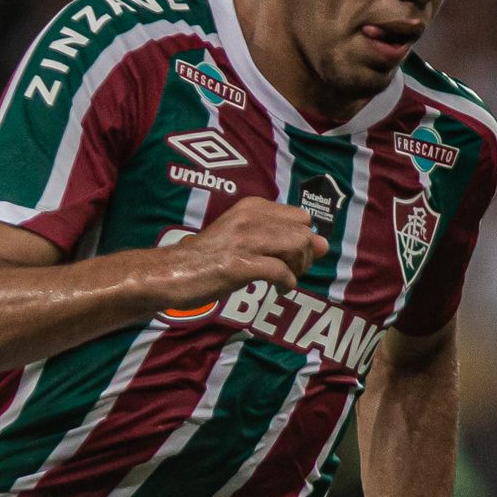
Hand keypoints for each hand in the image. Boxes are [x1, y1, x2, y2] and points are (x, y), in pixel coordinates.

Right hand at [154, 199, 327, 310]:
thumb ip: (280, 236)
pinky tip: (279, 290)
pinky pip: (281, 272)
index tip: (292, 256)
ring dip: (298, 268)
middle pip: (304, 233)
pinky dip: (287, 283)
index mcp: (252, 206)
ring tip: (285, 279)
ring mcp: (245, 241)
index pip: (302, 216)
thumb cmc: (208, 257)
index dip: (304, 239)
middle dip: (305, 256)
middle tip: (291, 270)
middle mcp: (250, 218)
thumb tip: (325, 244)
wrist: (172, 272)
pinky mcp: (240, 265)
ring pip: (297, 247)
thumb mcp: (242, 235)